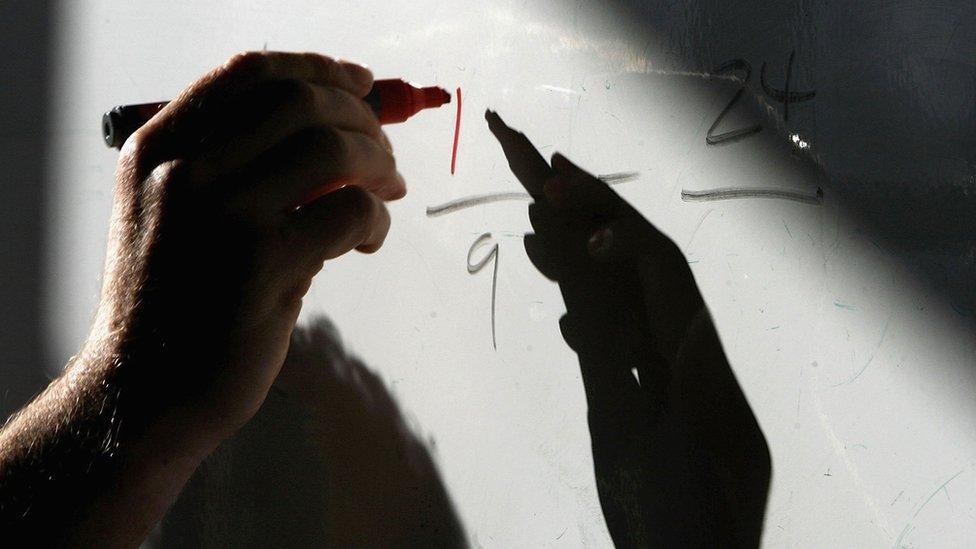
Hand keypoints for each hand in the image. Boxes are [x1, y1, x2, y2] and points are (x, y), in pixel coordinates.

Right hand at [81, 51, 402, 454]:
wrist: (142, 392)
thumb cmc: (169, 305)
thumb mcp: (173, 217)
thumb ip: (237, 170)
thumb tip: (336, 136)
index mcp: (158, 149)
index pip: (249, 74)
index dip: (317, 70)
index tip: (360, 82)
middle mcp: (184, 170)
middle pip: (301, 103)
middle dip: (361, 120)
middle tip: (384, 154)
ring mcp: (224, 215)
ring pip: (334, 150)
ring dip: (378, 166)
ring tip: (387, 193)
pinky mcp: (265, 265)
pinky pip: (351, 212)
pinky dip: (376, 219)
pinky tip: (368, 240)